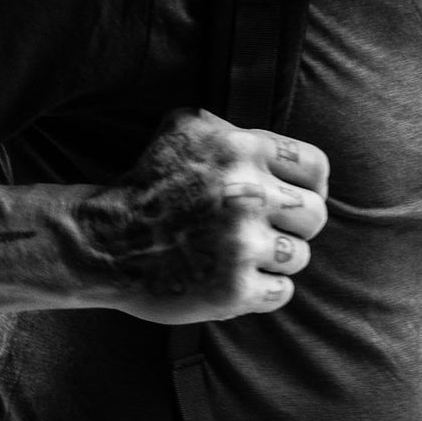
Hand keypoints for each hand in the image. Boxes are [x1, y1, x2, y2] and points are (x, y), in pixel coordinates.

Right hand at [73, 109, 328, 323]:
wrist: (106, 241)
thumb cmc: (148, 183)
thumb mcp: (185, 129)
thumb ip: (235, 130)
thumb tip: (281, 150)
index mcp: (241, 150)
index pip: (315, 168)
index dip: (312, 185)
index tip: (296, 198)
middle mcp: (248, 194)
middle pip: (314, 214)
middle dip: (293, 224)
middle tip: (265, 230)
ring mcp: (242, 244)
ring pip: (299, 256)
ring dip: (275, 259)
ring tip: (242, 255)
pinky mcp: (234, 289)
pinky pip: (280, 292)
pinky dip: (264, 290)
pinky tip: (237, 279)